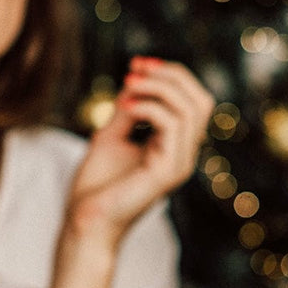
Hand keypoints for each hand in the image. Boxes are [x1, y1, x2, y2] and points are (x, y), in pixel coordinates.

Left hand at [66, 57, 214, 243]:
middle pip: (201, 100)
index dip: (171, 75)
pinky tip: (124, 109)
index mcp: (175, 147)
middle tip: (134, 69)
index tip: (136, 66)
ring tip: (126, 88)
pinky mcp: (168, 173)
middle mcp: (184, 156)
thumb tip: (139, 78)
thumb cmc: (96, 185)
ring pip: (190, 109)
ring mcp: (180, 165)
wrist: (86, 221)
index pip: (193, 100)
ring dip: (156, 88)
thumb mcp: (112, 134)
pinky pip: (172, 125)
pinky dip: (148, 107)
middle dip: (170, 75)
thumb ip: (130, 108)